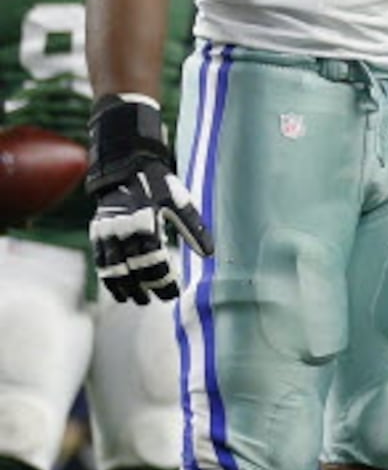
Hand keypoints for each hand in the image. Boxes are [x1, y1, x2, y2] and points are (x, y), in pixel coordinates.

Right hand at [86, 95, 213, 303]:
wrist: (125, 167)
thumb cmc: (159, 185)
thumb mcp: (180, 202)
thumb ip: (193, 227)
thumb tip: (208, 254)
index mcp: (144, 222)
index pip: (153, 261)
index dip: (162, 280)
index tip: (172, 293)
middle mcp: (121, 230)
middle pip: (132, 269)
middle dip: (145, 288)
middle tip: (156, 301)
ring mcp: (106, 232)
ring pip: (112, 269)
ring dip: (123, 288)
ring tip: (136, 300)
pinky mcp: (97, 233)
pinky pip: (100, 261)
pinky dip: (107, 278)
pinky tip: (117, 289)